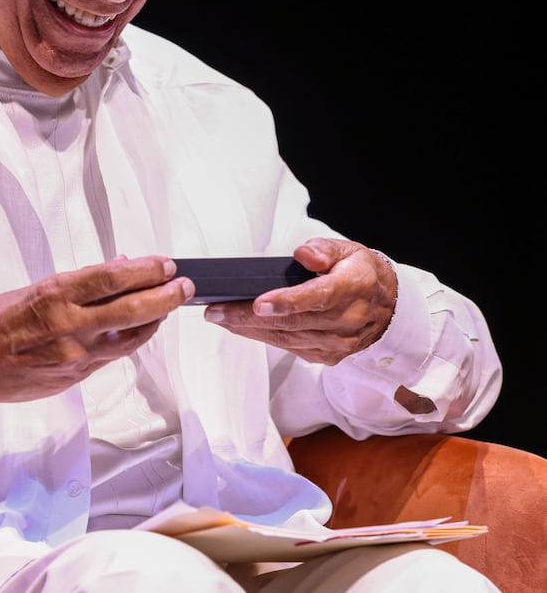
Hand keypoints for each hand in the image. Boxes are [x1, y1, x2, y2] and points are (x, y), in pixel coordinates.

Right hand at [0, 256, 193, 403]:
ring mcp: (75, 355)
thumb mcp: (35, 288)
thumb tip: (116, 268)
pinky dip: (130, 340)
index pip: (113, 277)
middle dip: (165, 295)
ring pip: (131, 338)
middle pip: (133, 309)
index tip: (164, 263)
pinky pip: (112, 356)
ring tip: (168, 307)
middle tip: (183, 284)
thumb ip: (79, 283)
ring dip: (155, 321)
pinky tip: (140, 329)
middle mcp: (70, 325)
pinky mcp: (76, 377)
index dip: (145, 269)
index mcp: (56, 295)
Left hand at [203, 238, 396, 364]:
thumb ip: (325, 249)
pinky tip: (240, 327)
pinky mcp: (328, 356)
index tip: (258, 302)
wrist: (389, 307)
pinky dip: (263, 337)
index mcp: (353, 288)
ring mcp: (338, 343)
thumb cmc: (360, 272)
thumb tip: (303, 254)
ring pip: (287, 338)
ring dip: (249, 330)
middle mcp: (347, 320)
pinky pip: (290, 348)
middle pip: (293, 321)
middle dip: (249, 317)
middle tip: (215, 311)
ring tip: (219, 318)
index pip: (318, 297)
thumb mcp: (349, 250)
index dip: (287, 301)